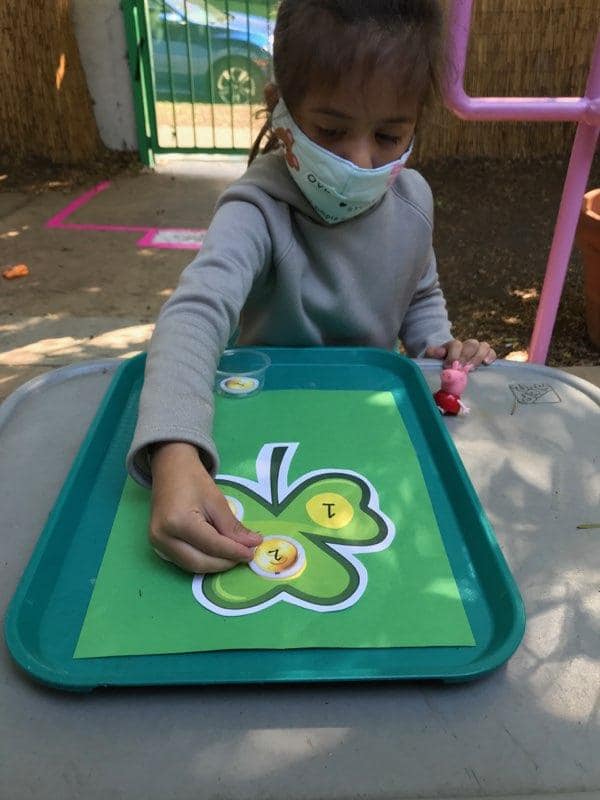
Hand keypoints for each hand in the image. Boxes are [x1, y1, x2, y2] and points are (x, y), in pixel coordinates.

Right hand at [149, 442, 261, 573]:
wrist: (170, 469)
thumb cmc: (193, 480)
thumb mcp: (216, 501)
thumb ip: (232, 527)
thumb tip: (252, 544)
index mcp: (178, 522)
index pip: (212, 545)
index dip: (234, 552)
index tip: (252, 553)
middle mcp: (163, 537)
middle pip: (200, 562)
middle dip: (225, 562)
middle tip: (245, 555)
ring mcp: (157, 543)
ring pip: (192, 566)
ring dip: (215, 564)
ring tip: (234, 554)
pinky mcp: (158, 545)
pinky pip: (184, 560)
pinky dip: (203, 560)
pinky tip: (218, 553)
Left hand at [424, 338, 495, 367]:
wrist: (447, 364)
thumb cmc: (440, 362)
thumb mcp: (432, 357)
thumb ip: (433, 353)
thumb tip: (440, 352)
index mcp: (452, 345)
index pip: (456, 344)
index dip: (454, 354)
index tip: (449, 366)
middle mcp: (466, 345)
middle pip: (471, 344)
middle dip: (466, 356)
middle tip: (461, 368)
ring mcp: (477, 350)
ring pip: (483, 346)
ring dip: (478, 357)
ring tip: (471, 368)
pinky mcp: (485, 356)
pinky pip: (491, 352)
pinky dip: (490, 356)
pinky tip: (486, 363)